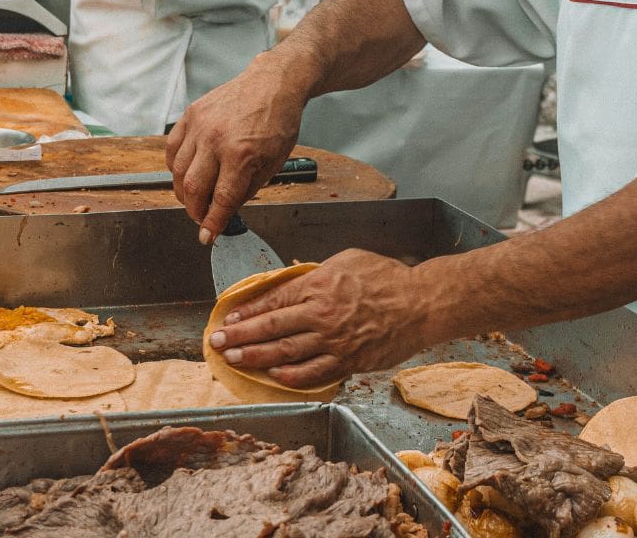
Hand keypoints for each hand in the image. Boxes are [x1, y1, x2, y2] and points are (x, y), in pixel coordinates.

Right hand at [166, 52, 308, 241]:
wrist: (273, 83)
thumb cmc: (279, 121)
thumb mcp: (275, 161)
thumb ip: (248, 188)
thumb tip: (226, 210)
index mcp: (242, 155)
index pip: (220, 200)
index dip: (212, 224)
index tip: (207, 237)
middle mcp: (216, 140)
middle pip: (192, 189)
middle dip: (195, 211)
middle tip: (202, 219)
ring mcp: (201, 125)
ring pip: (177, 171)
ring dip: (182, 192)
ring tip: (193, 199)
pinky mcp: (191, 114)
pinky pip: (172, 148)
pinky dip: (174, 166)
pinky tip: (184, 173)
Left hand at [206, 249, 427, 385]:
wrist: (420, 304)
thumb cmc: (387, 277)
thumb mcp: (349, 259)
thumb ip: (319, 273)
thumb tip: (295, 282)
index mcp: (320, 285)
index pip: (274, 299)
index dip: (248, 309)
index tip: (229, 316)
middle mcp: (321, 314)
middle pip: (271, 327)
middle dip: (239, 335)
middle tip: (216, 342)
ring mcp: (333, 341)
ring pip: (284, 353)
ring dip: (254, 357)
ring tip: (233, 360)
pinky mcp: (347, 361)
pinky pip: (311, 373)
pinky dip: (288, 376)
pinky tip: (272, 376)